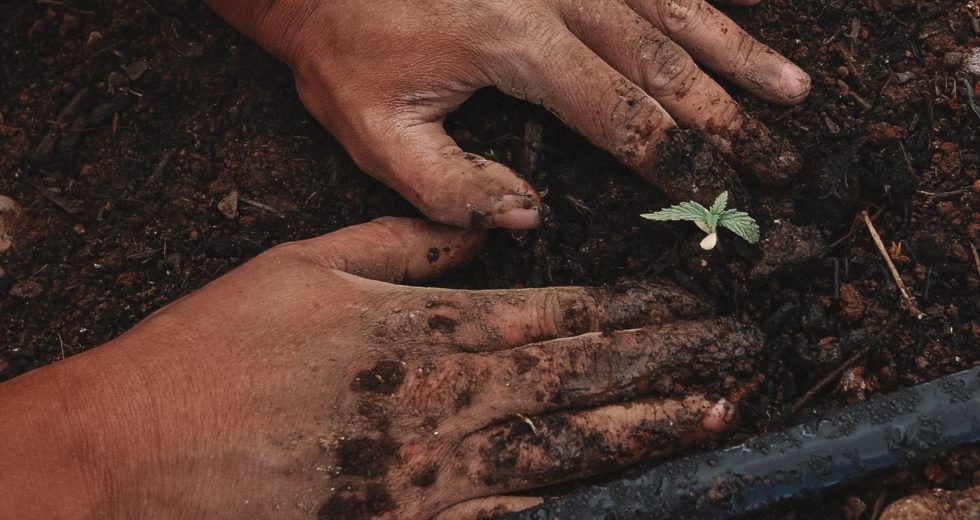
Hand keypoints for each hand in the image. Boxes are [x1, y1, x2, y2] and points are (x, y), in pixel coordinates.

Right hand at [0, 218, 762, 518]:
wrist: (140, 451)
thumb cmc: (216, 348)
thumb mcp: (307, 264)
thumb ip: (407, 244)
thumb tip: (487, 229)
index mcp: (421, 331)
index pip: (555, 315)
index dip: (633, 309)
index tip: (691, 302)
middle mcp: (441, 403)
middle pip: (580, 379)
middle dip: (668, 364)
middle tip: (742, 354)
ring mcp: (431, 475)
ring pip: (565, 450)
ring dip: (646, 431)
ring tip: (717, 416)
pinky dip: (573, 508)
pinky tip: (625, 498)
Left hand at [205, 0, 809, 228]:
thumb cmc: (342, 45)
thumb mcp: (371, 130)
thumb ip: (448, 187)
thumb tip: (531, 217)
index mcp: (514, 42)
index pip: (619, 113)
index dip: (677, 160)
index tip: (723, 196)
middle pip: (665, 63)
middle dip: (729, 119)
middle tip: (783, 160)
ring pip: (672, 8)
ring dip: (737, 52)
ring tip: (792, 91)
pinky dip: (700, 0)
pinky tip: (736, 18)